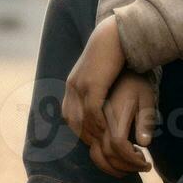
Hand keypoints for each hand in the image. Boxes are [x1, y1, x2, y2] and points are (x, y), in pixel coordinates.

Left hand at [63, 16, 125, 142]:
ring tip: (105, 144)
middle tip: (99, 148)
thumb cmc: (112, 55)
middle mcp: (72, 86)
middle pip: (72, 120)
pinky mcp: (92, 84)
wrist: (114, 35)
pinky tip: (108, 131)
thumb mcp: (100, 74)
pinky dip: (98, 123)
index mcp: (72, 84)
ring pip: (80, 118)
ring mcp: (80, 85)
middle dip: (84, 135)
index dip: (79, 129)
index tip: (93, 140)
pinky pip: (92, 110)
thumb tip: (100, 98)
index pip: (68, 115)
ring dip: (92, 133)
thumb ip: (97, 88)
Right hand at [88, 72, 157, 177]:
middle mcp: (97, 116)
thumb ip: (145, 121)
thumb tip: (145, 143)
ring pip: (91, 150)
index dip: (131, 160)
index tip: (146, 164)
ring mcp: (85, 117)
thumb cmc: (135, 83)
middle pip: (104, 152)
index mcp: (114, 111)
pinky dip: (98, 153)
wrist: (115, 63)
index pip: (118, 145)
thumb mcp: (146, 98)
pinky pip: (84, 141)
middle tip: (141, 166)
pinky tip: (114, 151)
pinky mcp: (77, 115)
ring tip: (128, 162)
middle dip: (123, 166)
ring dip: (110, 163)